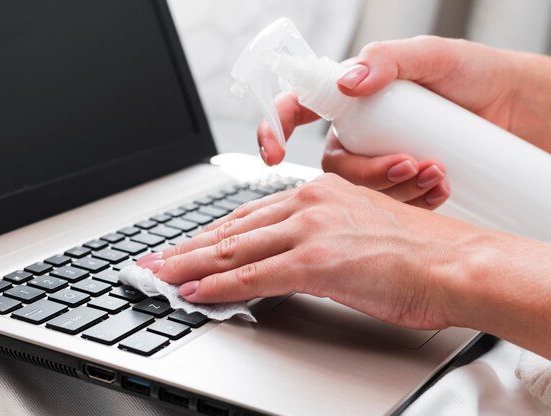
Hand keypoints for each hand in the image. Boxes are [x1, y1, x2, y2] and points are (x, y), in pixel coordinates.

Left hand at [143, 173, 484, 329]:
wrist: (455, 262)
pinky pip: (254, 275)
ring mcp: (310, 230)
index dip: (212, 232)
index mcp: (318, 194)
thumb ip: (316, 237)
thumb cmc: (415, 251)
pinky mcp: (316, 260)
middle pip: (232, 229)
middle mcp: (308, 204)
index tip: (188, 244)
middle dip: (189, 248)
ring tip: (161, 276)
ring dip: (192, 265)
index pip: (248, 214)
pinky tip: (196, 293)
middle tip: (157, 260)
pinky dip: (220, 286)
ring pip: (234, 249)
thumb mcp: (356, 231)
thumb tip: (284, 257)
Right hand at [258, 36, 550, 208]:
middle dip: (369, 173)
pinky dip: (414, 203)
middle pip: (335, 168)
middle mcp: (359, 132)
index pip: (297, 109)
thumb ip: (387, 59)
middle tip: (410, 163)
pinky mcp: (402, 185)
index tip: (274, 153)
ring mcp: (380, 161)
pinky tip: (440, 188)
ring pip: (362, 193)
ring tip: (436, 172)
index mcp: (352, 98)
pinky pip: (390, 207)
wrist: (518, 109)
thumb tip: (347, 82)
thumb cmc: (475, 74)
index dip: (274, 130)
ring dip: (396, 189)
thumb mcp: (433, 54)